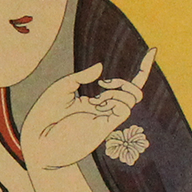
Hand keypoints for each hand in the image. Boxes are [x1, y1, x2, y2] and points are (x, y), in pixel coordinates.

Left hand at [20, 49, 155, 171]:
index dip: (142, 69)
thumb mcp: (62, 87)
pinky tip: (98, 103)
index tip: (153, 50)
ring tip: (96, 98)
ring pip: (132, 100)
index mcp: (94, 100)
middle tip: (104, 83)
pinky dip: (117, 100)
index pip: (124, 85)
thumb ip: (82, 77)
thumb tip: (102, 67)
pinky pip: (124, 110)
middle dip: (129, 82)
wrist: (38, 140)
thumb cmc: (45, 114)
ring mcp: (105, 119)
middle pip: (135, 93)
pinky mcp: (104, 128)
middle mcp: (103, 110)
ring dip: (119, 91)